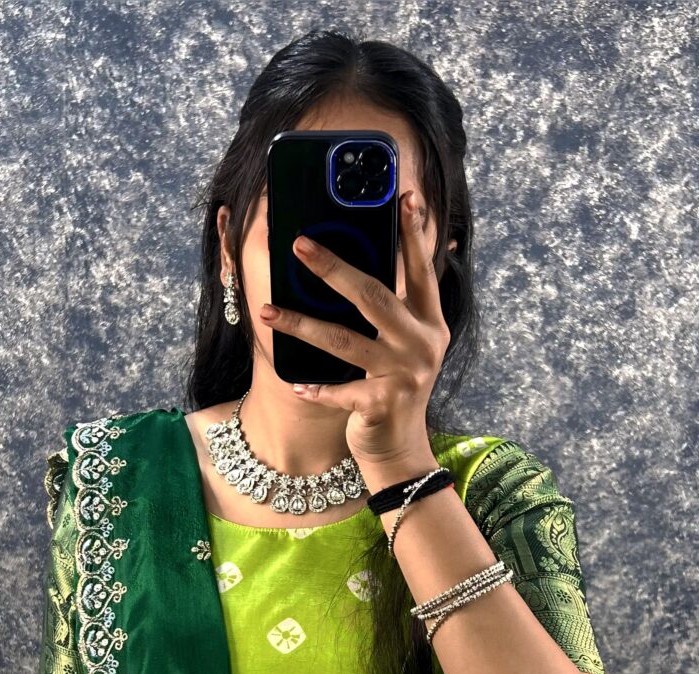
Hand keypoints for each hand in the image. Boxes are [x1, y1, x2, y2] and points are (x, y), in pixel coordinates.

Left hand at [257, 189, 449, 467]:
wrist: (400, 450)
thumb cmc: (393, 388)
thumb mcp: (401, 344)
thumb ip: (390, 308)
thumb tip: (353, 265)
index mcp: (429, 322)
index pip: (422, 271)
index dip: (414, 235)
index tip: (404, 198)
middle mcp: (422, 345)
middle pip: (374, 297)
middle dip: (334, 268)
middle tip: (299, 244)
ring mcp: (404, 376)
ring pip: (345, 342)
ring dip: (303, 325)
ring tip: (268, 311)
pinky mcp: (382, 406)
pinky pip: (340, 392)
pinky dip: (316, 388)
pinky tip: (296, 383)